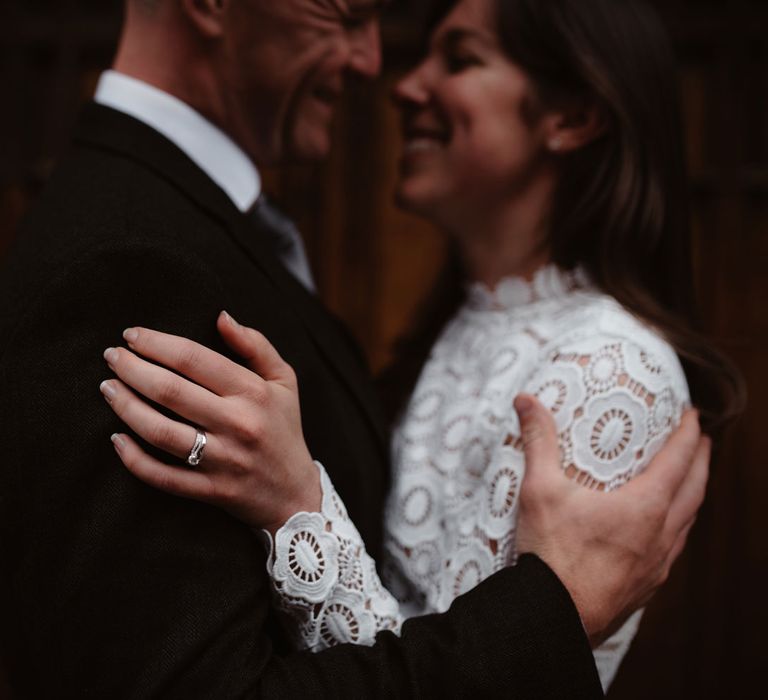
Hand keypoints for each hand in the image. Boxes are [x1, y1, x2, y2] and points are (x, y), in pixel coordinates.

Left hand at [100, 311, 320, 533]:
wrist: (294, 493)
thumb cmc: (284, 428)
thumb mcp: (284, 381)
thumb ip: (256, 346)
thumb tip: (221, 316)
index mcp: (254, 393)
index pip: (195, 360)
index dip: (158, 343)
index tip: (132, 335)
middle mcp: (238, 424)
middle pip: (170, 391)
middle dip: (132, 369)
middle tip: (112, 357)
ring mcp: (222, 460)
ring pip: (160, 431)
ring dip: (126, 407)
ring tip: (108, 388)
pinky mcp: (210, 490)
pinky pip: (162, 476)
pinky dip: (133, 458)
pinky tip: (116, 438)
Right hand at [513, 394, 709, 647]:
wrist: (553, 617)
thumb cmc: (551, 553)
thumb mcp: (540, 489)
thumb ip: (538, 441)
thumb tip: (526, 400)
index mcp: (643, 507)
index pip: (678, 461)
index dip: (688, 435)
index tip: (693, 417)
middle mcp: (660, 535)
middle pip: (695, 490)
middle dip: (701, 462)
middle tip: (702, 442)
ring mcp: (657, 565)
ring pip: (688, 523)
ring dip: (693, 497)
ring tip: (688, 483)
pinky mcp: (646, 586)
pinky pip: (674, 550)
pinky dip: (678, 529)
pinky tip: (664, 533)